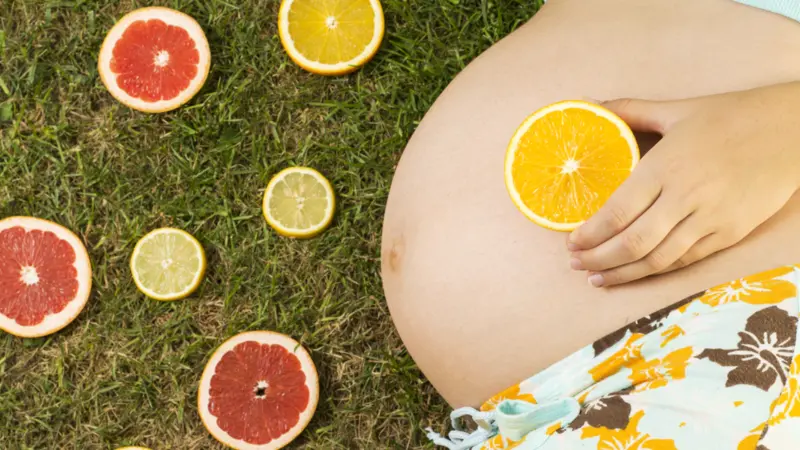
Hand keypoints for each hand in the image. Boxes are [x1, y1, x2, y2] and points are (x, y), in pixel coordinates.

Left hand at [568, 82, 799, 286]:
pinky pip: (687, 261)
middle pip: (633, 243)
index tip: (571, 242)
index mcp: (666, 166)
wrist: (792, 130)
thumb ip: (629, 111)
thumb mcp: (676, 109)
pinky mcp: (730, 233)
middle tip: (576, 264)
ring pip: (658, 259)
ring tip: (597, 277)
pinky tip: (636, 273)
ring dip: (623, 273)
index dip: (591, 234)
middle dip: (599, 259)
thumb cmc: (730, 116)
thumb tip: (590, 104)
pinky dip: (656, 271)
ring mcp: (710, 219)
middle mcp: (686, 197)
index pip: (618, 211)